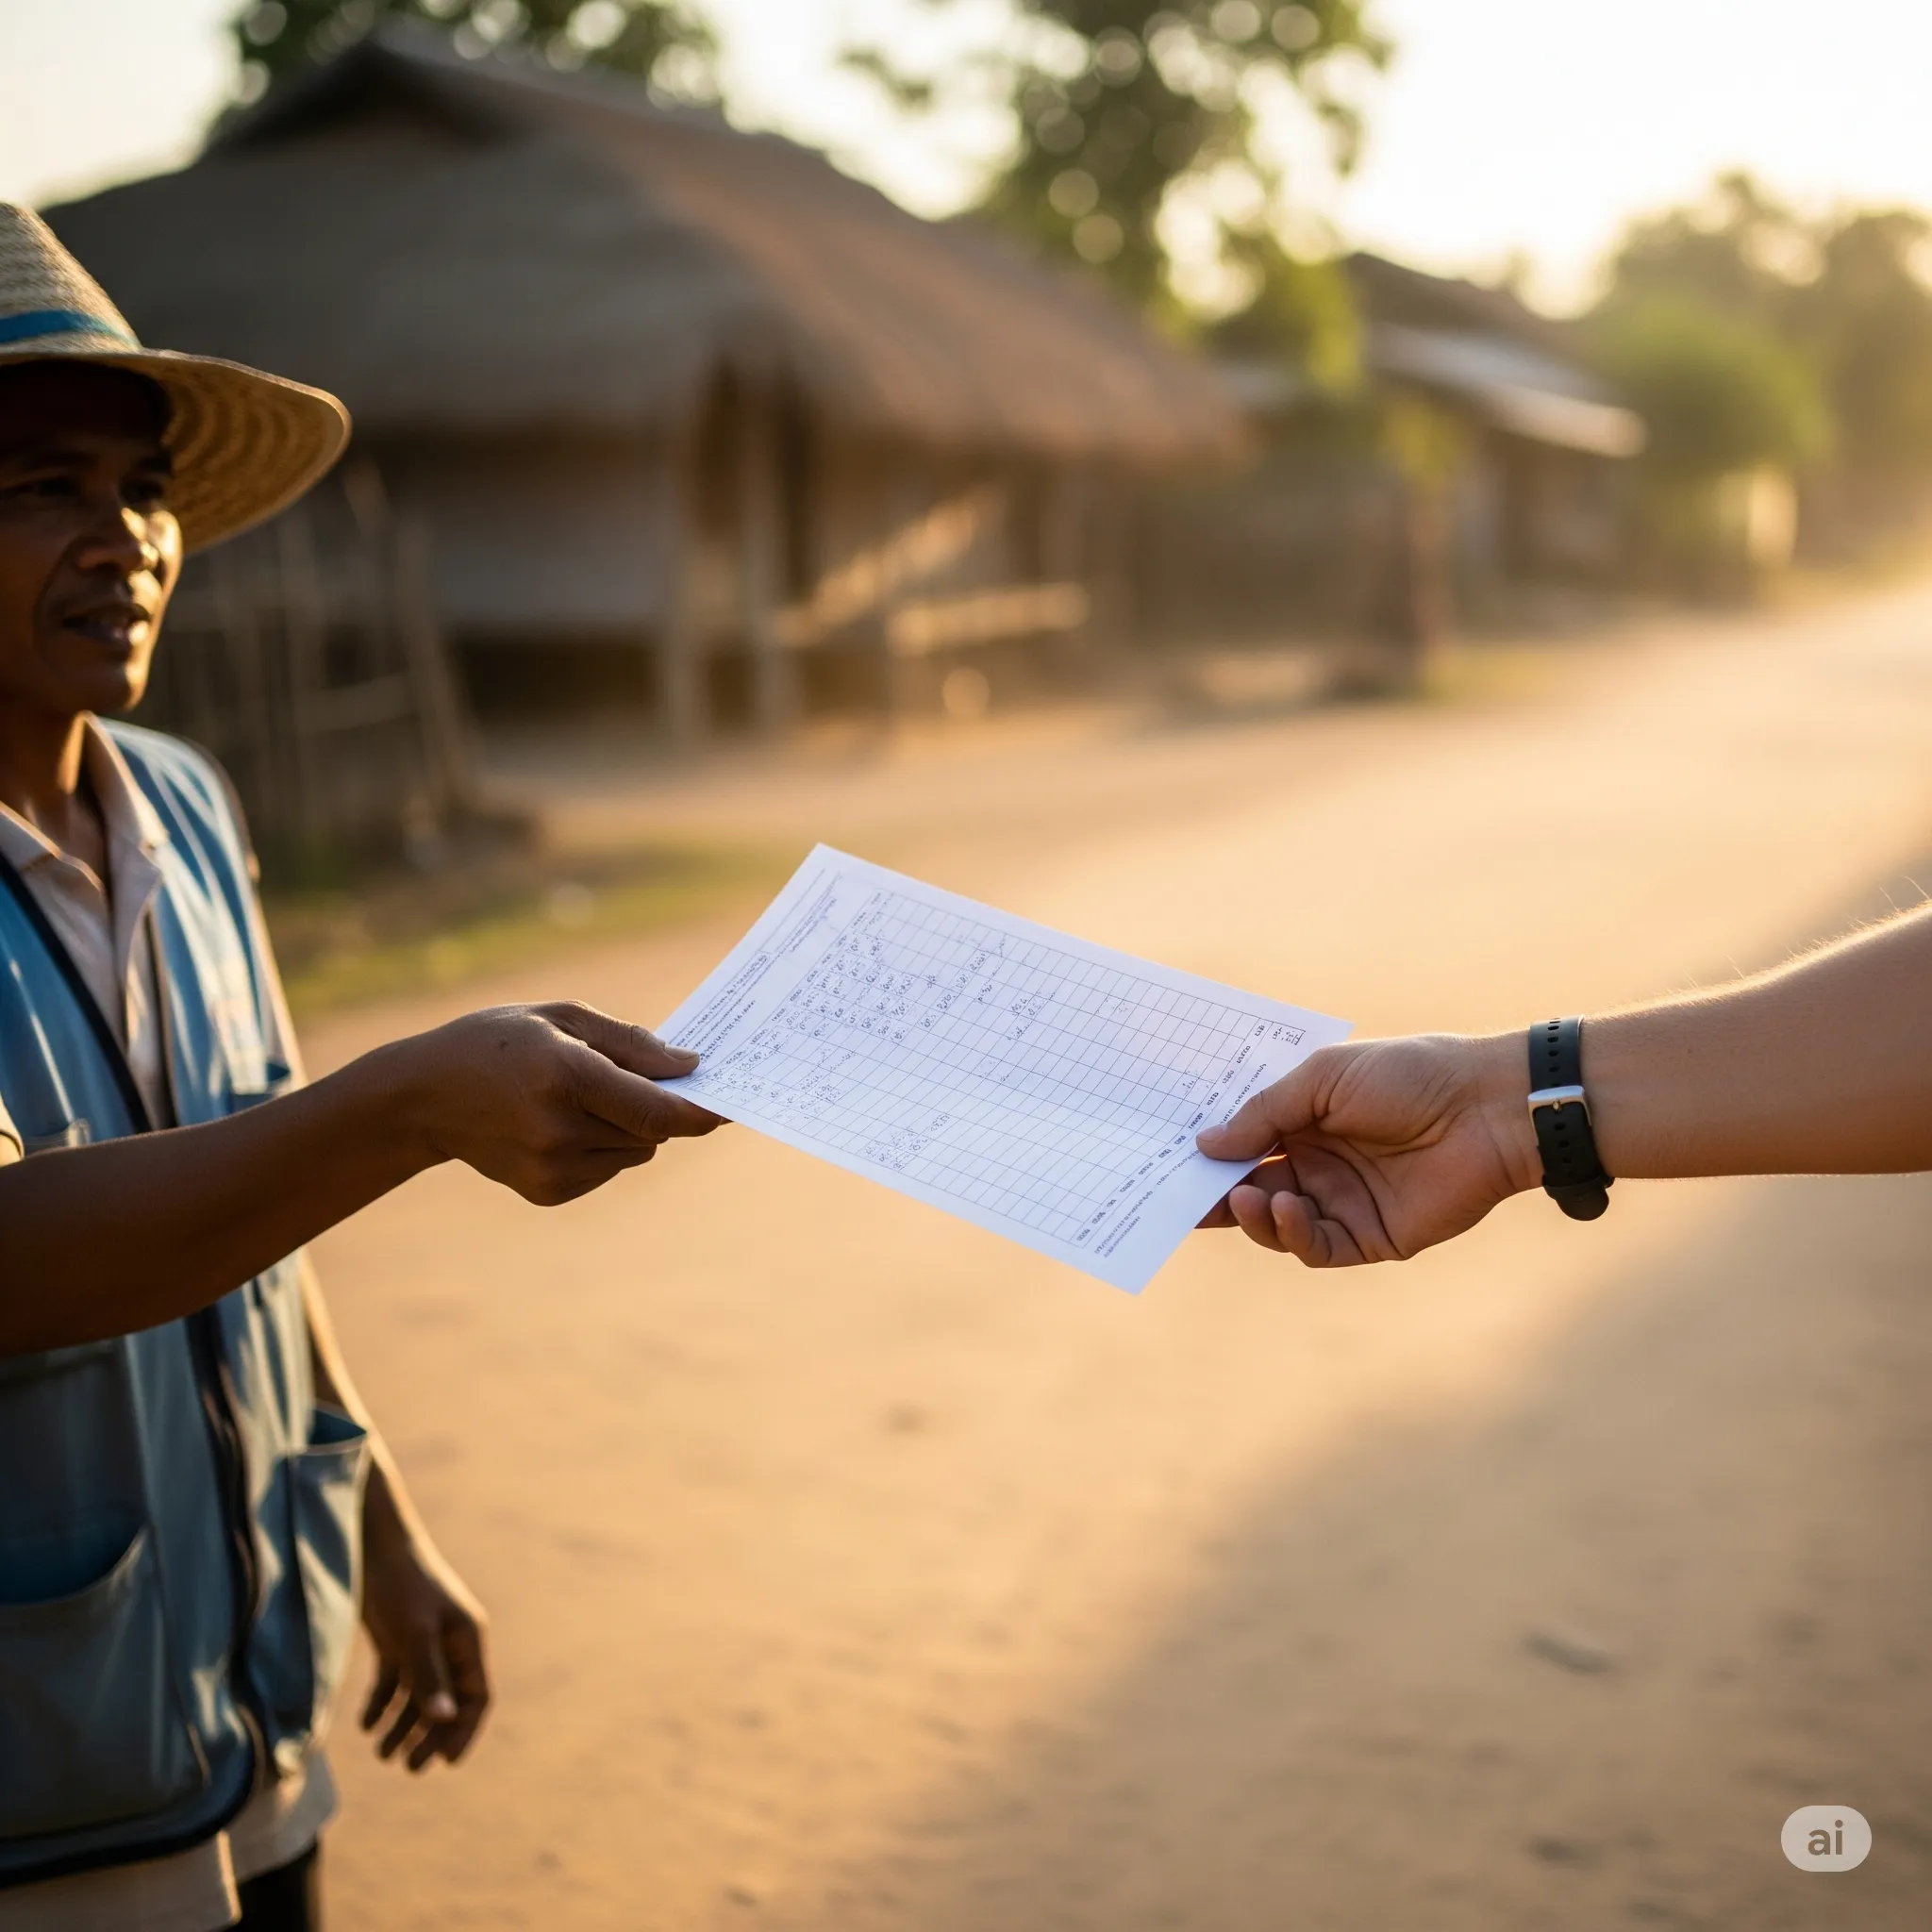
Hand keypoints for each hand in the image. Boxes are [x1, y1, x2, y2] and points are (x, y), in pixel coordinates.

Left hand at [358, 1491, 490, 1773]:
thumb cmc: (401, 1585)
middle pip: (447, 1701)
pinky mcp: (397, 1638)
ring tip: (383, 1754)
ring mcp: (424, 1642)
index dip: (464, 1731)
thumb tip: (444, 1720)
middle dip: (430, 1736)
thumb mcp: (415, 1634)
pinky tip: (366, 1724)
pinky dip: (382, 1704)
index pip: (476, 1696)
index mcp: (467, 1641)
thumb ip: (430, 1677)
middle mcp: (450, 1645)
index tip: (446, 1762)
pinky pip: (395, 1681)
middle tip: (409, 1768)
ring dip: (403, 1726)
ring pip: (419, 1695)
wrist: (373, 1545)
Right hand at [393, 1001, 723, 1205]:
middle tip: (640, 1080)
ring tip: (581, 1097)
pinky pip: (608, 1169)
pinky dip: (604, 1147)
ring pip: (636, 1153)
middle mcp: (561, 1130)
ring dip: (630, 1127)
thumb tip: (689, 1066)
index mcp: (567, 1077)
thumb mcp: (562, 1017)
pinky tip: (560, 1123)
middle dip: (660, 1108)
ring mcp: (552, 1168)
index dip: (702, 1112)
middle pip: (653, 1132)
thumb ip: (632, 1042)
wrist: (424, 1096)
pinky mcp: (547, 1192)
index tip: (732, 1103)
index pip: (658, 1112)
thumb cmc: (499, 1042)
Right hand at [1196, 1033, 1541, 1265]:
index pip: (1242, 1143)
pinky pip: (1313, 1246)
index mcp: (1303, 1121)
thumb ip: (1263, 1114)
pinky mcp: (1368, 1237)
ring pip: (1274, 1223)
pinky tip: (1286, 1208)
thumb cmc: (1407, 1074)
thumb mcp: (1321, 1079)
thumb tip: (1203, 1145)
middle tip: (1180, 1196)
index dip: (1206, 1153)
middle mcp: (1316, 1164)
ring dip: (1251, 1215)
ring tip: (1245, 1198)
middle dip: (1213, 1194)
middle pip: (1248, 1188)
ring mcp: (1340, 1202)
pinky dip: (1290, 1233)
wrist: (1486, 1108)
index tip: (1166, 1159)